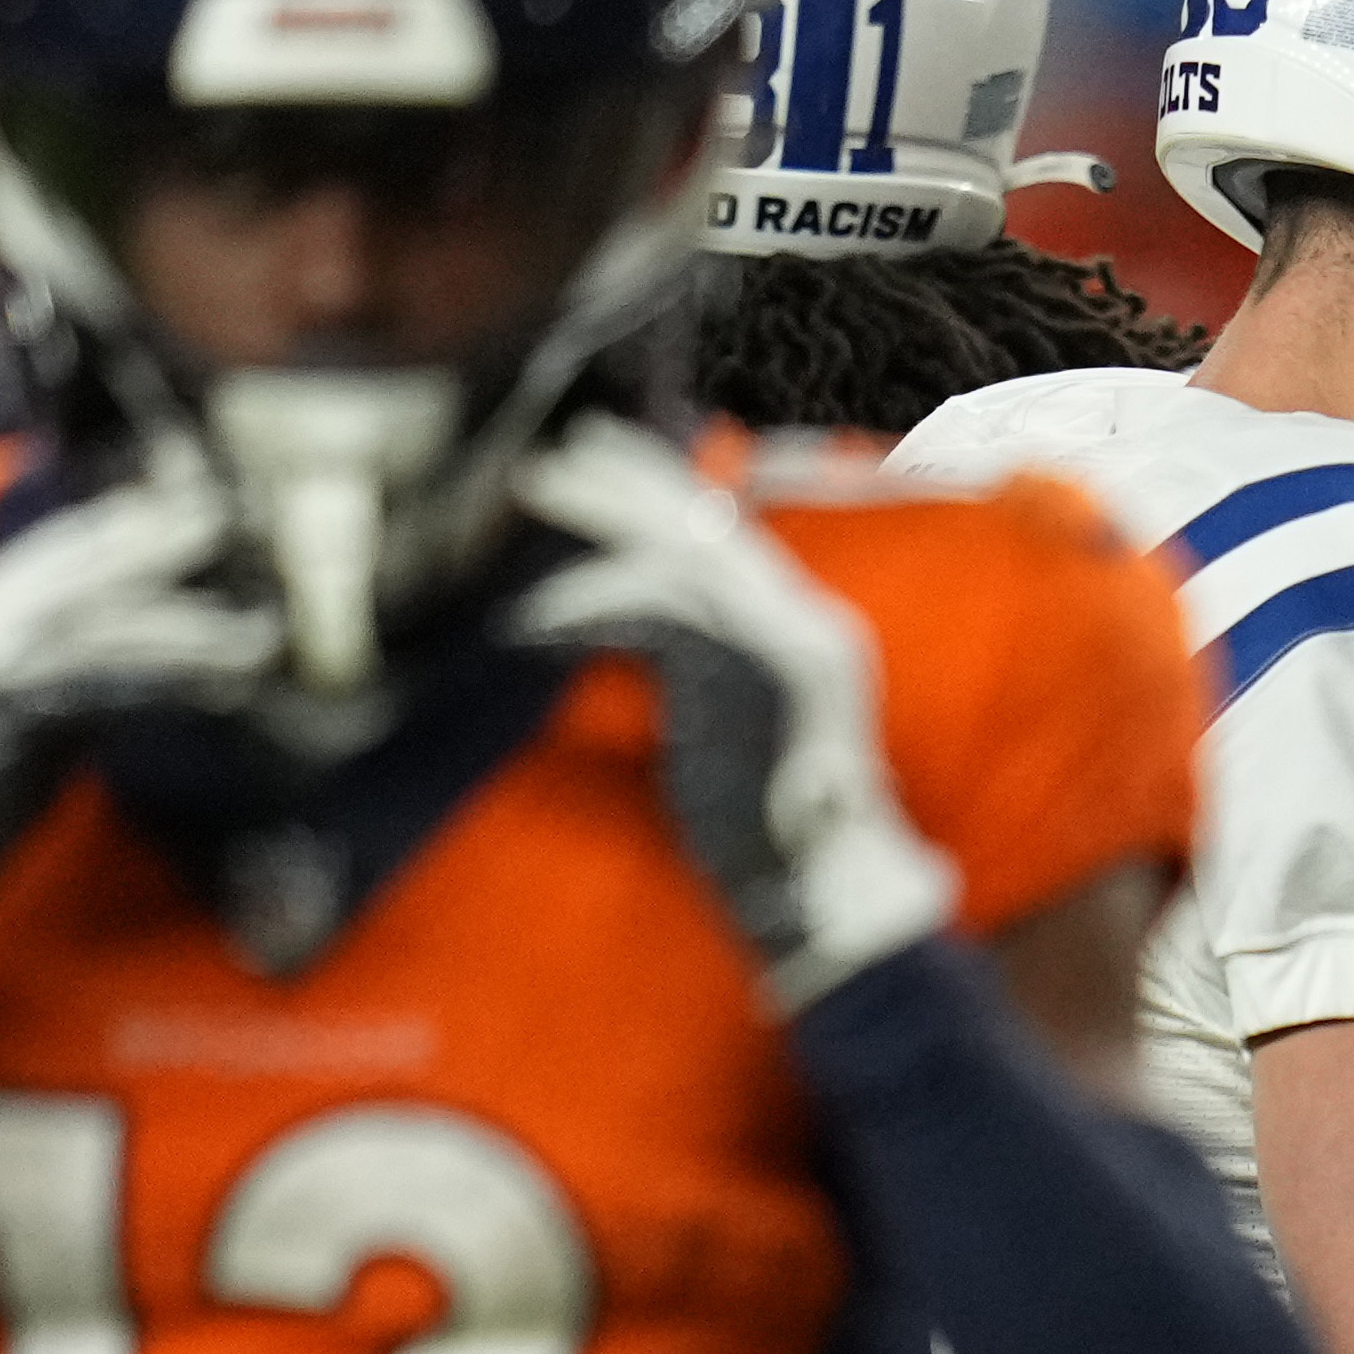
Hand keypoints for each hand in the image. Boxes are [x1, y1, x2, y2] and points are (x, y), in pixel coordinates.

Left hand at [508, 416, 956, 1007]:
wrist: (819, 897)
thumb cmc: (777, 839)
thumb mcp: (750, 731)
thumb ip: (713, 672)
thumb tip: (638, 630)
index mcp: (816, 637)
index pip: (738, 540)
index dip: (673, 496)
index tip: (612, 463)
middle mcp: (809, 627)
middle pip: (710, 526)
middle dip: (630, 482)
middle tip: (557, 455)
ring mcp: (782, 647)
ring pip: (677, 555)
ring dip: (598, 523)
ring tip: (534, 494)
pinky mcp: (742, 675)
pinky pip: (651, 615)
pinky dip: (587, 609)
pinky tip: (534, 617)